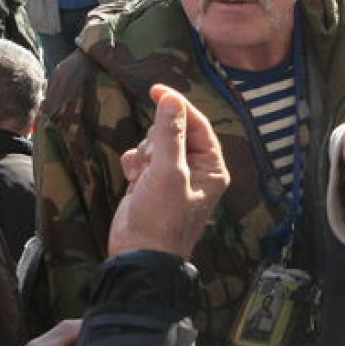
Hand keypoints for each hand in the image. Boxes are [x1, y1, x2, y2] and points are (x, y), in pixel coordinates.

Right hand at [108, 84, 228, 259]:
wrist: (138, 255)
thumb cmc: (161, 218)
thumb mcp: (167, 172)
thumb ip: (169, 134)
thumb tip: (171, 100)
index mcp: (210, 166)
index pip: (197, 124)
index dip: (177, 105)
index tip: (155, 90)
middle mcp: (194, 169)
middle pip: (173, 131)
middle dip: (156, 141)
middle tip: (152, 162)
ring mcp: (172, 176)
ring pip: (153, 143)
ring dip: (143, 154)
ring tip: (143, 176)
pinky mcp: (151, 183)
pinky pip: (140, 157)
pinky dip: (134, 165)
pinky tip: (133, 181)